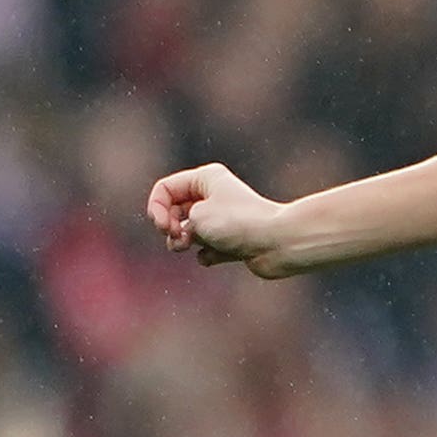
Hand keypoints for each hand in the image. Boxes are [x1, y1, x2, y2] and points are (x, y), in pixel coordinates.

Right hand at [147, 164, 302, 276]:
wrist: (280, 243)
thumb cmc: (238, 224)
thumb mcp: (195, 217)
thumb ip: (176, 224)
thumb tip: (183, 238)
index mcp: (206, 179)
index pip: (165, 189)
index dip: (155, 208)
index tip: (162, 225)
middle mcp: (215, 196)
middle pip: (173, 210)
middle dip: (167, 226)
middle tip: (176, 237)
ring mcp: (223, 221)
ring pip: (188, 232)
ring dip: (181, 242)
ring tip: (187, 246)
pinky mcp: (232, 243)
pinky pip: (207, 250)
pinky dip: (206, 255)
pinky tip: (215, 257)